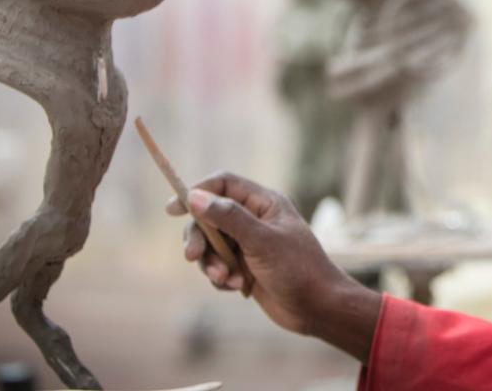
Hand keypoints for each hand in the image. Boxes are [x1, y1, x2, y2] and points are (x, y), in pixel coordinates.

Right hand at [166, 171, 381, 360]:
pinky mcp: (244, 267)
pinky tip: (238, 287)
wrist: (317, 308)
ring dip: (213, 264)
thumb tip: (195, 197)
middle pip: (210, 217)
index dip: (198, 191)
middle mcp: (255, 219)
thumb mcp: (262, 241)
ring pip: (212, 246)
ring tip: (227, 280)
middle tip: (192, 257)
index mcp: (264, 203)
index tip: (173, 208)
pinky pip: (218, 266)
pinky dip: (222, 278)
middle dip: (200, 238)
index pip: (224, 184)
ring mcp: (249, 244)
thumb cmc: (298, 269)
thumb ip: (229, 217)